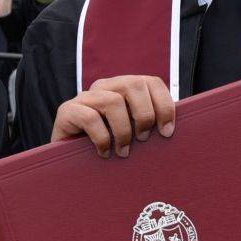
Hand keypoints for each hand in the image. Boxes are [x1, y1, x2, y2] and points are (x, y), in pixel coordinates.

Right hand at [51, 74, 176, 155]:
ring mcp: (84, 97)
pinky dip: (102, 138)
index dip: (164, 104)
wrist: (69, 159)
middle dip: (144, 115)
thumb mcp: (133, 132)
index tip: (167, 132)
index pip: (151, 82)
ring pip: (113, 101)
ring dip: (123, 130)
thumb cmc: (109, 147)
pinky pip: (90, 117)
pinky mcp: (67, 111)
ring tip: (124, 151)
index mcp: (123, 87)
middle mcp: (104, 87)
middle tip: (143, 140)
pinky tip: (104, 153)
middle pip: (133, 84)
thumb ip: (149, 124)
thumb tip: (173, 130)